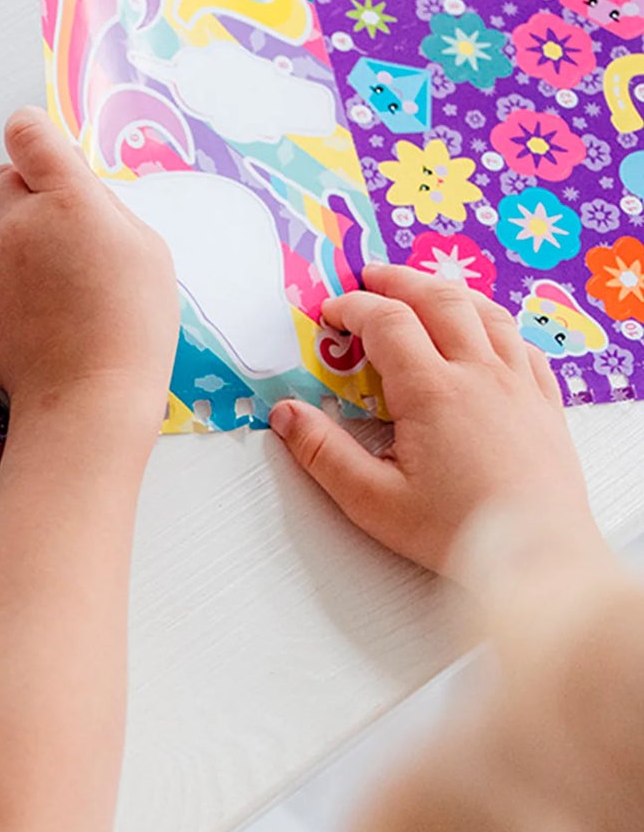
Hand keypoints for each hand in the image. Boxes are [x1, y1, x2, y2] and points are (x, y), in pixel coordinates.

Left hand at [0, 107, 179, 430]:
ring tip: (58, 295)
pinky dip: (7, 293)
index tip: (40, 151)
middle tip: (61, 235)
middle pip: (4, 180)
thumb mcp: (146, 251)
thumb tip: (78, 196)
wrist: (88, 399)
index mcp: (68, 200)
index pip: (27, 134)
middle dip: (27, 195)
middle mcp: (20, 224)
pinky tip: (40, 324)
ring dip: (18, 249)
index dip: (32, 137)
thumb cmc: (133, 327)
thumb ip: (104, 211)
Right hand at [270, 264, 601, 577]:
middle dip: (399, 281)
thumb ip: (324, 454)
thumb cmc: (457, 533)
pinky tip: (486, 332)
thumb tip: (287, 416)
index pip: (388, 324)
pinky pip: (522, 343)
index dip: (354, 308)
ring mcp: (519, 385)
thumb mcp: (372, 500)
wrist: (536, 554)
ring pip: (486, 312)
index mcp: (434, 393)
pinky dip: (495, 324)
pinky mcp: (545, 404)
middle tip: (370, 277)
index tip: (331, 314)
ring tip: (423, 289)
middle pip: (439, 300)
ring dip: (448, 291)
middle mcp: (480, 376)